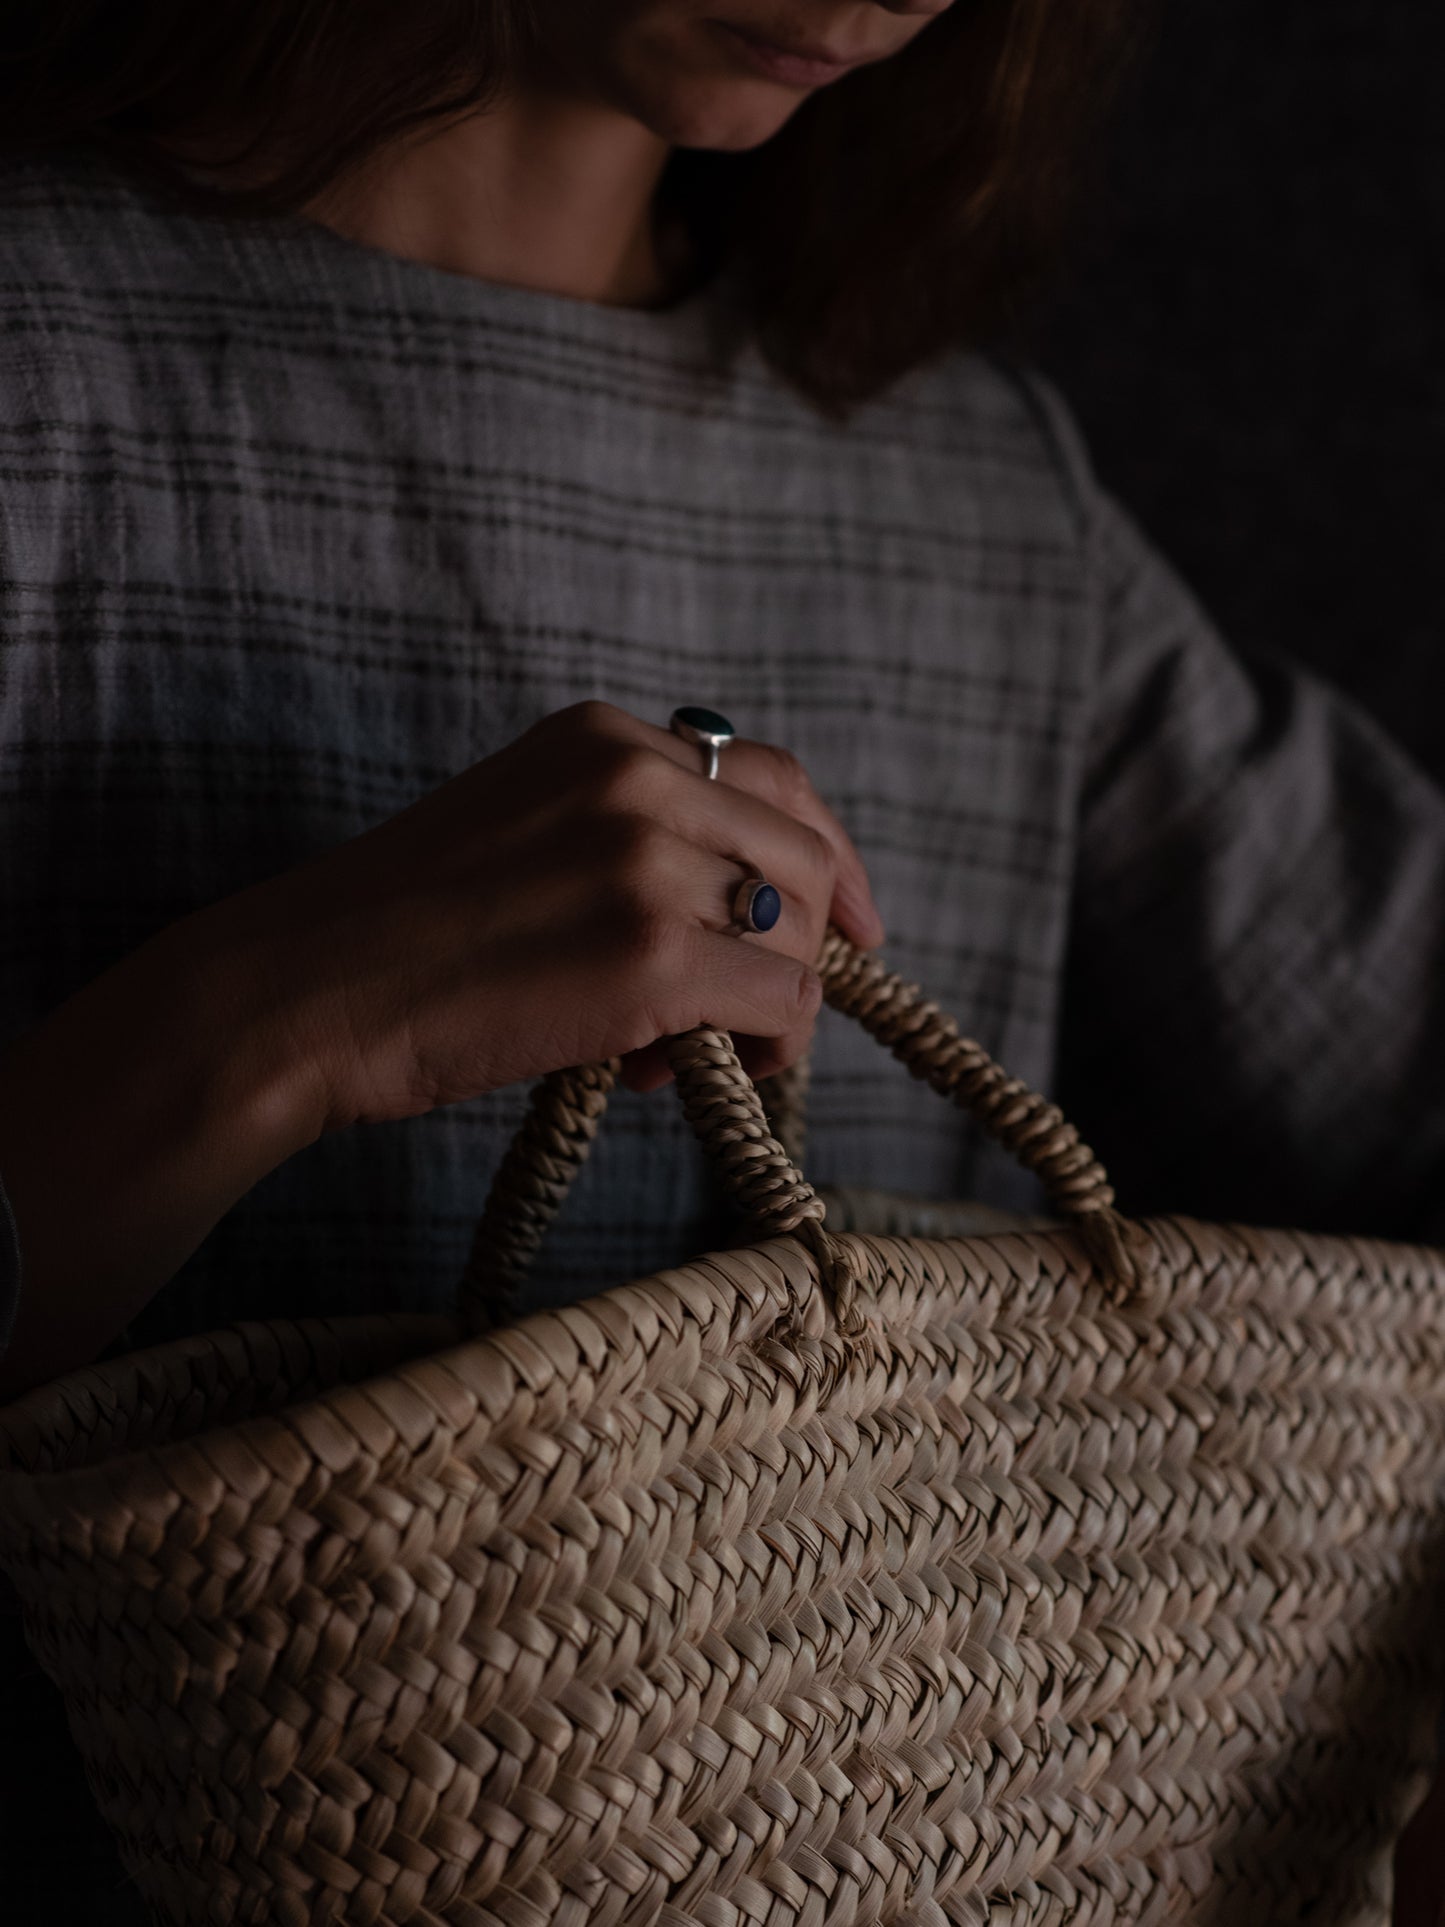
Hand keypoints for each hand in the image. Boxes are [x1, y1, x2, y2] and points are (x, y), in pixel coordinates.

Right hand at [186, 701, 884, 1133]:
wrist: (307, 992)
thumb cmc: (402, 933)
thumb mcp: (525, 829)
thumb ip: (630, 837)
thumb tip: (750, 911)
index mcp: (606, 738)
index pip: (775, 777)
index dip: (831, 854)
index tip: (853, 921)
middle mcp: (638, 778)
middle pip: (804, 858)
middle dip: (802, 948)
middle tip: (744, 1020)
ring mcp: (647, 863)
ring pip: (800, 937)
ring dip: (771, 1010)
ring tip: (686, 1056)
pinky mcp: (651, 957)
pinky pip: (780, 1004)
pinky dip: (764, 1052)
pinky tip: (681, 1077)